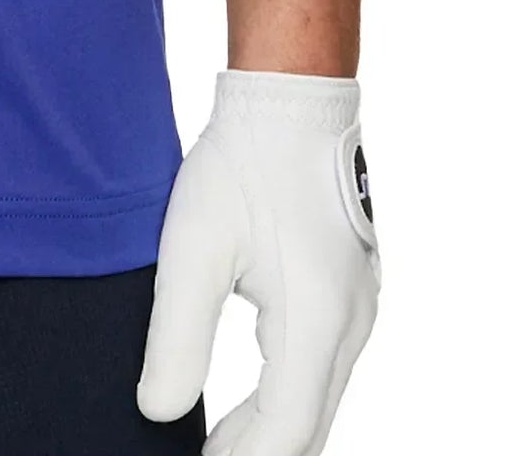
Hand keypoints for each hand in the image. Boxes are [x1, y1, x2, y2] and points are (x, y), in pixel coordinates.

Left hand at [138, 72, 378, 455]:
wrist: (292, 99)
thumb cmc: (241, 164)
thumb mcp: (192, 248)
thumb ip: (175, 337)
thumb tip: (158, 411)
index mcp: (316, 320)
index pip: (285, 430)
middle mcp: (352, 323)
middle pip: (310, 424)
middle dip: (259, 452)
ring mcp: (361, 306)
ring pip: (321, 396)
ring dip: (275, 427)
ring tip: (216, 442)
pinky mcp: (355, 288)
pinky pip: (326, 364)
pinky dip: (292, 394)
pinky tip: (252, 398)